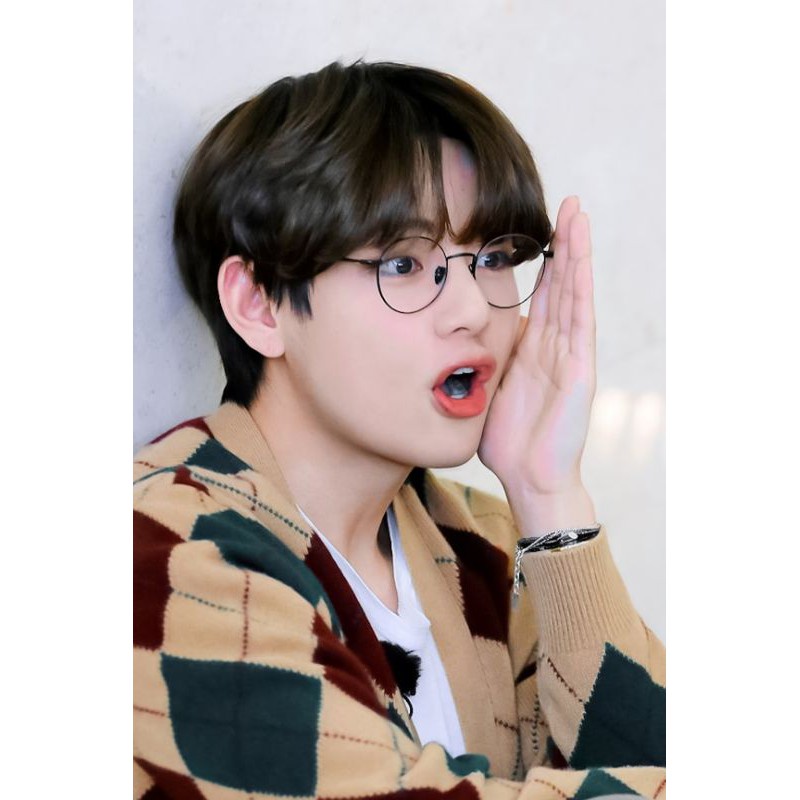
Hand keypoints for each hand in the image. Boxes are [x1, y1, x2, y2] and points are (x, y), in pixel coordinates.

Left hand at [478, 197, 596, 531]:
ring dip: (576, 252)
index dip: (541, 261)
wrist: (529, 478)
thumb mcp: (489, 388)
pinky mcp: (579, 369)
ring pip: (573, 292)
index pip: (541, 295)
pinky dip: (580, 286)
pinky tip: (580, 256)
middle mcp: (555, 346)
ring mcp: (570, 355)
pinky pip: (580, 319)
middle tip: (565, 203)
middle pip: (561, 284)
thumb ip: (485, 360)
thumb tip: (461, 338)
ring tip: (576, 213)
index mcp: (533, 350)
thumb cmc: (508, 441)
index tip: (534, 228)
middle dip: (564, 243)